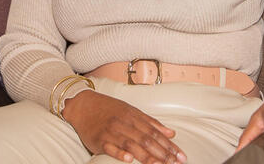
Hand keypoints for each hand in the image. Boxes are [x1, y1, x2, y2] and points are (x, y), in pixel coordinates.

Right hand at [62, 90, 185, 163]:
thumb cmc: (109, 109)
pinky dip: (120, 153)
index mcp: (134, 116)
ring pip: (132, 144)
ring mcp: (112, 132)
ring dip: (147, 156)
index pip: (155, 132)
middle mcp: (124, 124)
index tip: (180, 155)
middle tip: (176, 163)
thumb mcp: (131, 111)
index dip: (169, 145)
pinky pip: (111, 148)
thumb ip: (151, 123)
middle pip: (146, 139)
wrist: (83, 104)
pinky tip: (129, 160)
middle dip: (163, 152)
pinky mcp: (99, 140)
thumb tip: (171, 133)